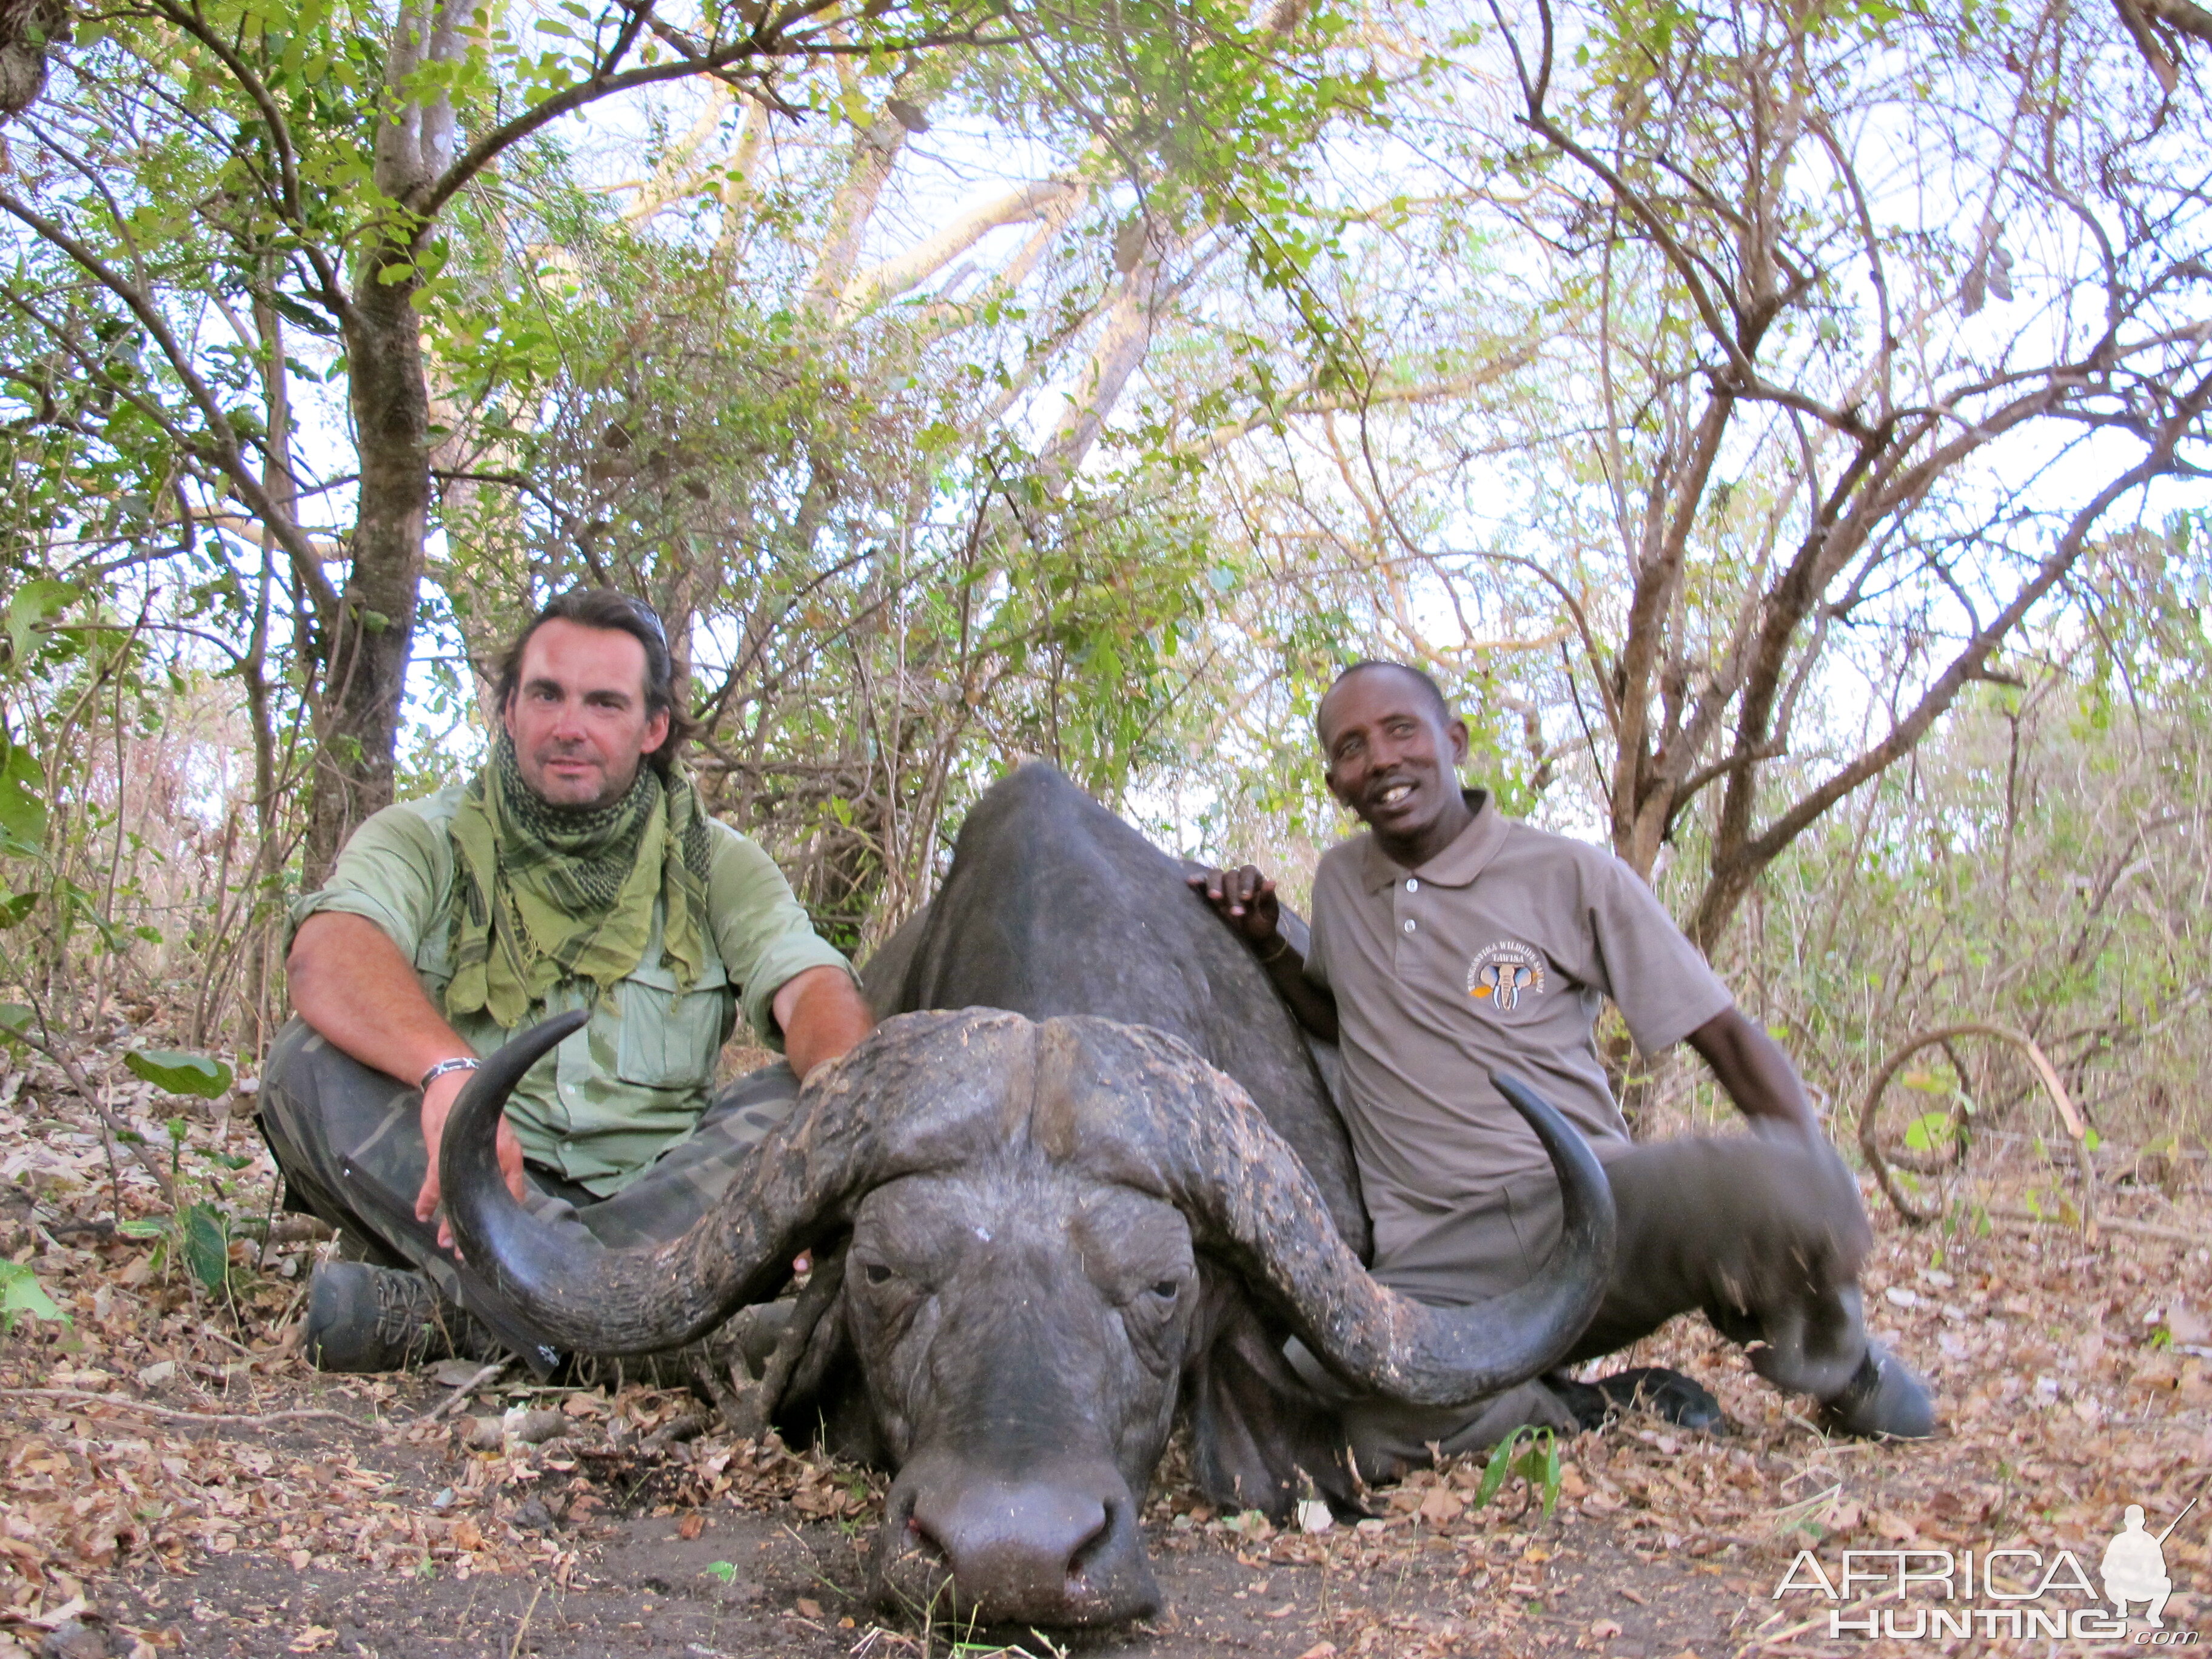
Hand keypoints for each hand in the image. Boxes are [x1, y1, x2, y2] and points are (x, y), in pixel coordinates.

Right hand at [416, 1066, 525, 1252]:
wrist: (454, 1079)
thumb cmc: (474, 1113)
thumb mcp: (492, 1141)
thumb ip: (494, 1166)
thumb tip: (494, 1195)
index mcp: (511, 1156)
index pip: (513, 1196)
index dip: (503, 1222)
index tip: (494, 1242)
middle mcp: (497, 1156)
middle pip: (487, 1202)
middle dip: (475, 1230)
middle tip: (466, 1255)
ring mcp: (469, 1153)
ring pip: (460, 1195)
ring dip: (450, 1221)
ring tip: (444, 1242)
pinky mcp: (444, 1148)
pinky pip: (435, 1180)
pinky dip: (428, 1198)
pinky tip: (422, 1214)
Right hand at [1186, 864, 1281, 950]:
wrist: (1251, 936)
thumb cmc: (1262, 924)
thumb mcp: (1269, 914)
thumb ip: (1268, 898)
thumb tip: (1272, 882)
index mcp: (1254, 879)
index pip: (1248, 871)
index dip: (1246, 882)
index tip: (1246, 898)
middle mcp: (1237, 878)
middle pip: (1231, 875)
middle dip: (1232, 894)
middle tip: (1236, 913)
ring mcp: (1222, 884)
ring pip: (1215, 875)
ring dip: (1214, 885)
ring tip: (1214, 897)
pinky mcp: (1211, 892)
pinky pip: (1202, 882)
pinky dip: (1197, 881)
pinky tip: (1190, 882)